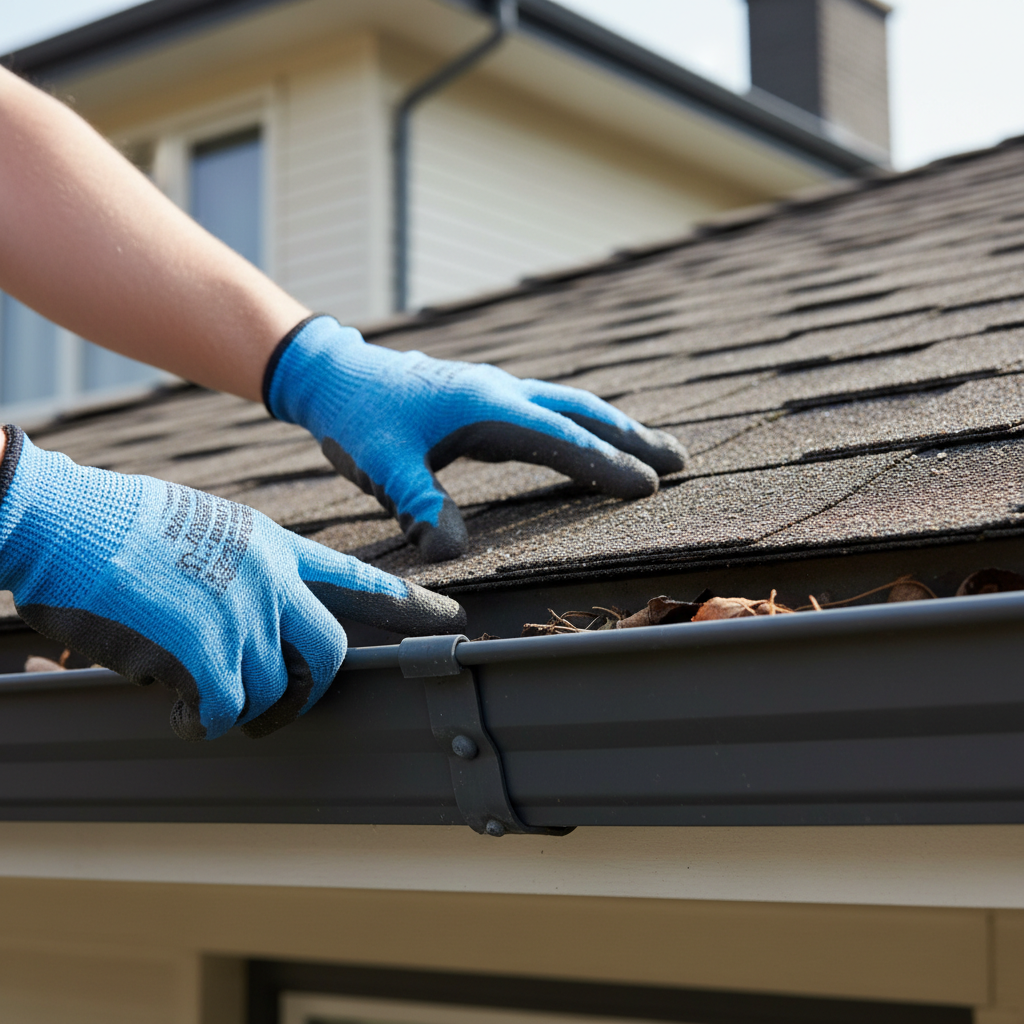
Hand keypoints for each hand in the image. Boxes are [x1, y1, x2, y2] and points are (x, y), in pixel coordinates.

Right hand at [0, 426, 464, 739]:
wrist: (62, 517)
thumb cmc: (116, 523)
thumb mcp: (202, 528)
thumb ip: (241, 571)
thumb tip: (244, 621)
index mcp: (272, 546)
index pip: (356, 576)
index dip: (407, 603)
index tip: (449, 617)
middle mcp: (270, 580)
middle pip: (330, 652)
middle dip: (310, 691)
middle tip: (280, 711)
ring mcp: (241, 614)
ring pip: (270, 689)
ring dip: (236, 706)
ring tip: (195, 697)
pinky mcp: (202, 650)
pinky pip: (223, 710)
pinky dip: (199, 721)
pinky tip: (174, 709)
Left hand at [264, 316, 686, 560]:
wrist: (332, 373)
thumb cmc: (356, 419)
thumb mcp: (381, 467)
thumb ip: (419, 505)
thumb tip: (452, 555)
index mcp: (485, 408)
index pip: (561, 441)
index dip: (607, 465)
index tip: (651, 487)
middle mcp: (500, 391)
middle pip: (582, 412)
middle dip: (632, 436)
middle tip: (680, 460)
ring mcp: (495, 387)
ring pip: (569, 403)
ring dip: (613, 424)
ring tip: (652, 446)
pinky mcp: (485, 393)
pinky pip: (548, 405)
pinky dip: (580, 421)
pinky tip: (586, 436)